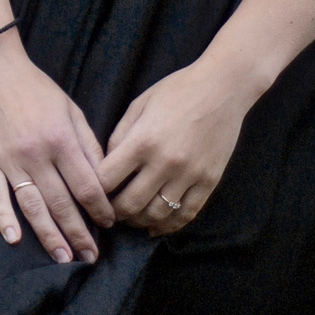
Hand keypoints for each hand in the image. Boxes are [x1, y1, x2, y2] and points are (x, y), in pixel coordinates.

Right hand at [0, 36, 114, 262]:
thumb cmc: (40, 91)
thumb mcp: (73, 111)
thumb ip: (89, 145)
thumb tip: (106, 179)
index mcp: (61, 140)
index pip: (86, 185)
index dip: (100, 209)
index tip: (108, 224)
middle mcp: (36, 154)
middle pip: (61, 203)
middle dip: (79, 233)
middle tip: (90, 257)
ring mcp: (9, 160)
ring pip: (32, 206)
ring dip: (48, 234)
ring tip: (62, 257)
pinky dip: (4, 218)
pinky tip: (15, 239)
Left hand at [97, 61, 258, 237]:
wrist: (224, 87)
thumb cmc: (177, 90)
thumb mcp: (139, 105)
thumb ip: (119, 137)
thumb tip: (106, 167)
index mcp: (143, 141)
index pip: (107, 180)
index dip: (94, 190)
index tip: (91, 193)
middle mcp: (165, 162)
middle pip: (129, 204)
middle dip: (114, 213)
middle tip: (109, 212)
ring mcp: (189, 174)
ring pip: (157, 215)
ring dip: (139, 222)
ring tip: (132, 218)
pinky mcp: (209, 181)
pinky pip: (186, 214)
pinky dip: (168, 226)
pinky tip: (156, 227)